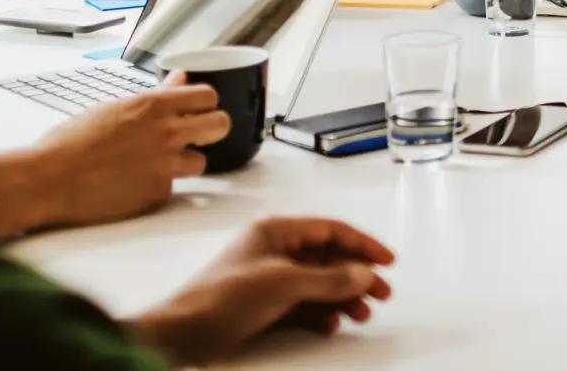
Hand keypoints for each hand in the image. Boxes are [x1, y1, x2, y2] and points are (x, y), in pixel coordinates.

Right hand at [0, 73, 231, 237]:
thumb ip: (156, 95)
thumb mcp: (115, 107)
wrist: (47, 179)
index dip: (207, 103)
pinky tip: (136, 183)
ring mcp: (164, 164)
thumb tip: (180, 78)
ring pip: (201, 162)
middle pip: (221, 124)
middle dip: (213, 129)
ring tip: (160, 163)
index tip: (199, 109)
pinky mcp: (156, 194)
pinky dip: (159, 186)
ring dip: (186, 162)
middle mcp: (166, 132)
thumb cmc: (72, 142)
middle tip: (198, 135)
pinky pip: (173, 188)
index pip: (209, 95)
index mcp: (155, 105)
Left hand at [130, 217, 393, 365]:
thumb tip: (363, 273)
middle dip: (356, 275)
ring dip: (341, 297)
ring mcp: (268, 278)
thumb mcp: (283, 284)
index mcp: (277, 231)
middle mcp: (274, 250)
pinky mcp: (261, 306)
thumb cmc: (220, 299)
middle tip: (381, 293)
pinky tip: (332, 324)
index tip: (387, 260)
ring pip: (317, 283)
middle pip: (328, 258)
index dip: (363, 244)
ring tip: (361, 314)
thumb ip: (328, 279)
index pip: (331, 230)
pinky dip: (320, 313)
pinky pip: (302, 305)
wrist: (179, 336)